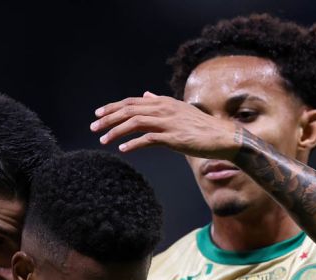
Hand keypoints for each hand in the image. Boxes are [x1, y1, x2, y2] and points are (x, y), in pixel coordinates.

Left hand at [91, 91, 243, 158]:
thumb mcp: (178, 109)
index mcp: (163, 102)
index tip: (98, 114)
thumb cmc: (199, 126)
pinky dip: (133, 143)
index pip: (131, 102)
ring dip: (116, 131)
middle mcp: (164, 109)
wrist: (222, 136)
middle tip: (93, 127)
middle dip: (108, 118)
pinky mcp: (173, 137)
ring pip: (135, 122)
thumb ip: (160, 102)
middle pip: (129, 110)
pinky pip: (148, 139)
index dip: (113, 107)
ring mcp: (168, 122)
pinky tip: (123, 148)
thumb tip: (146, 94)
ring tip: (103, 140)